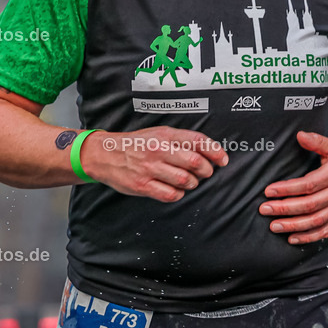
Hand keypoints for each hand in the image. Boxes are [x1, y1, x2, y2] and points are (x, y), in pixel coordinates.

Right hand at [80, 126, 227, 202]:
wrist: (104, 153)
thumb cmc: (137, 144)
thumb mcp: (159, 133)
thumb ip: (181, 140)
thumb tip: (209, 151)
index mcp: (165, 135)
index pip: (198, 141)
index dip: (215, 151)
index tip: (223, 160)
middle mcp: (158, 150)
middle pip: (195, 162)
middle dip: (206, 170)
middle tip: (204, 173)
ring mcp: (150, 168)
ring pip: (185, 180)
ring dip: (193, 183)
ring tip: (189, 181)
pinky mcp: (142, 185)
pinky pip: (170, 194)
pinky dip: (178, 194)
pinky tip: (176, 190)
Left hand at [259, 131, 327, 244]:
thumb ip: (317, 142)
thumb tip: (300, 135)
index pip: (308, 185)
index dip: (287, 189)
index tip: (269, 191)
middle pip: (309, 205)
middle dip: (284, 209)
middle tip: (265, 209)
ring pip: (315, 221)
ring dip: (293, 226)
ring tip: (275, 226)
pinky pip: (326, 230)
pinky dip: (309, 237)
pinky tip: (293, 238)